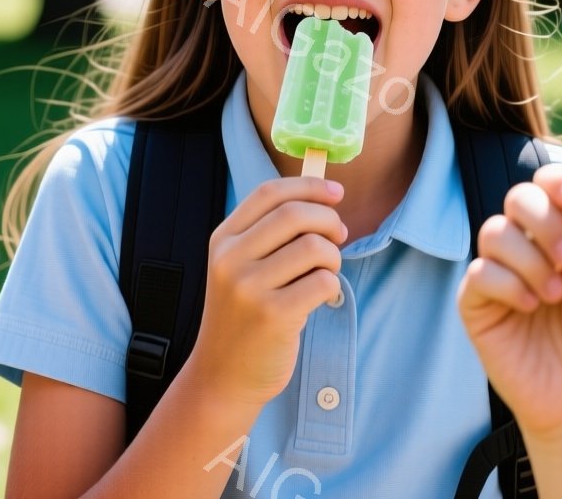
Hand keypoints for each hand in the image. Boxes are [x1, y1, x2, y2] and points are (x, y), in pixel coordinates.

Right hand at [185, 177, 346, 410]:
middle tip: (338, 238)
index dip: (308, 186)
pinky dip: (332, 285)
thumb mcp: (240, 268)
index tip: (336, 193)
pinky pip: (323, 282)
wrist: (223, 375)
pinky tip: (320, 297)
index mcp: (223, 240)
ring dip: (333, 257)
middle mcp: (231, 259)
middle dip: (329, 221)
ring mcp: (249, 288)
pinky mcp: (273, 316)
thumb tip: (324, 196)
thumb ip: (270, 233)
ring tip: (325, 273)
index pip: (269, 193)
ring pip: (314, 247)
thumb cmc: (243, 316)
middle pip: (295, 214)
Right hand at [458, 164, 561, 437]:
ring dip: (530, 260)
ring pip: (494, 231)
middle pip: (518, 198)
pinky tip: (530, 308)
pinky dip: (508, 285)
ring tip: (555, 296)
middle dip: (546, 221)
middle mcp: (528, 246)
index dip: (558, 181)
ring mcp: (499, 273)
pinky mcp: (476, 302)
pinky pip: (479, 272)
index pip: (549, 185)